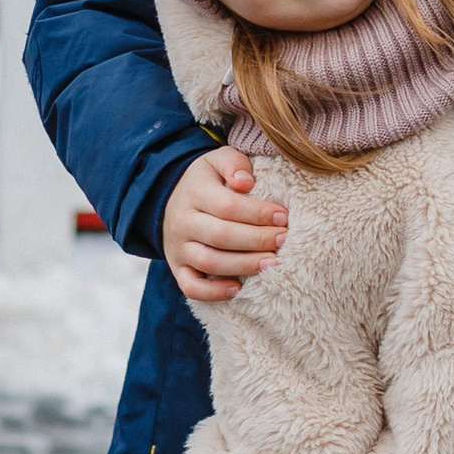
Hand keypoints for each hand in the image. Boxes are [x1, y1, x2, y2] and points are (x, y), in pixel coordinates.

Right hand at [163, 146, 285, 306]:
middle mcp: (183, 221)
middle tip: (284, 240)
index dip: (258, 213)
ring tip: (271, 264)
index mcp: (195, 192)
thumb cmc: (207, 181)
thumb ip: (234, 163)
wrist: (169, 199)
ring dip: (243, 266)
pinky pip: (191, 287)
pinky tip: (237, 289)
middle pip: (221, 235)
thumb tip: (246, 182)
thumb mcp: (217, 160)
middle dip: (257, 240)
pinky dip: (213, 292)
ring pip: (209, 262)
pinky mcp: (178, 268)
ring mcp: (179, 248)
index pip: (227, 206)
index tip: (283, 217)